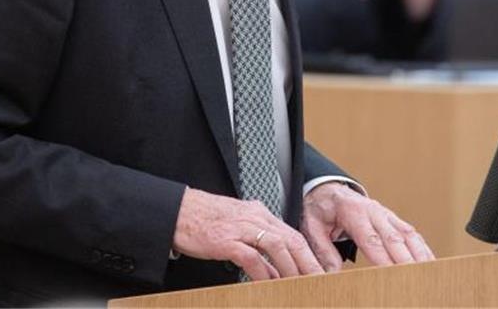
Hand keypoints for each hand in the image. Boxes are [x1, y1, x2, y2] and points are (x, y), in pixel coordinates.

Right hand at [172, 187, 324, 280]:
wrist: (178, 211)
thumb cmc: (205, 222)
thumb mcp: (237, 230)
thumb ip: (258, 250)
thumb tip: (275, 273)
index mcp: (259, 213)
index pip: (292, 235)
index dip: (309, 255)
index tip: (319, 273)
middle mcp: (254, 217)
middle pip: (291, 240)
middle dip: (308, 263)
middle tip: (319, 283)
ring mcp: (240, 227)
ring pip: (276, 247)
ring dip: (291, 269)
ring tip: (299, 286)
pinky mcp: (226, 240)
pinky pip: (251, 257)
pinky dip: (263, 272)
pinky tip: (268, 285)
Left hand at [301, 182, 434, 271]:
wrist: (328, 189)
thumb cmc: (320, 209)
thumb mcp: (311, 226)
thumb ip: (322, 249)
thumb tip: (332, 274)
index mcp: (352, 212)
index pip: (371, 239)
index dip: (383, 258)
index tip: (392, 275)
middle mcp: (374, 211)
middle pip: (394, 239)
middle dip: (406, 261)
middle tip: (414, 280)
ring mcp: (386, 214)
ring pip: (408, 235)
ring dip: (419, 255)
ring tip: (428, 275)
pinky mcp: (393, 219)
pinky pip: (412, 234)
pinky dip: (422, 249)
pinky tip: (430, 264)